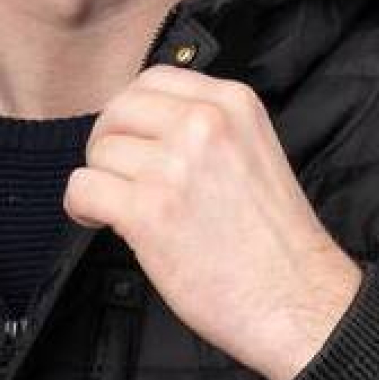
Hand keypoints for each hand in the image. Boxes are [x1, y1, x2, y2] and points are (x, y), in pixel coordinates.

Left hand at [61, 67, 362, 379]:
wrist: (297, 299)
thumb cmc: (277, 243)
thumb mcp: (255, 152)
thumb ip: (208, 130)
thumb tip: (147, 130)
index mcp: (233, 103)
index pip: (154, 80)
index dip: (133, 114)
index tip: (136, 143)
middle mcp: (203, 124)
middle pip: (119, 110)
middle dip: (110, 143)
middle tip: (119, 178)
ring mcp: (173, 166)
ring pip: (99, 152)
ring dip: (101, 181)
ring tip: (120, 210)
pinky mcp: (147, 210)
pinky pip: (83, 188)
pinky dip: (81, 207)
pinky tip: (99, 222)